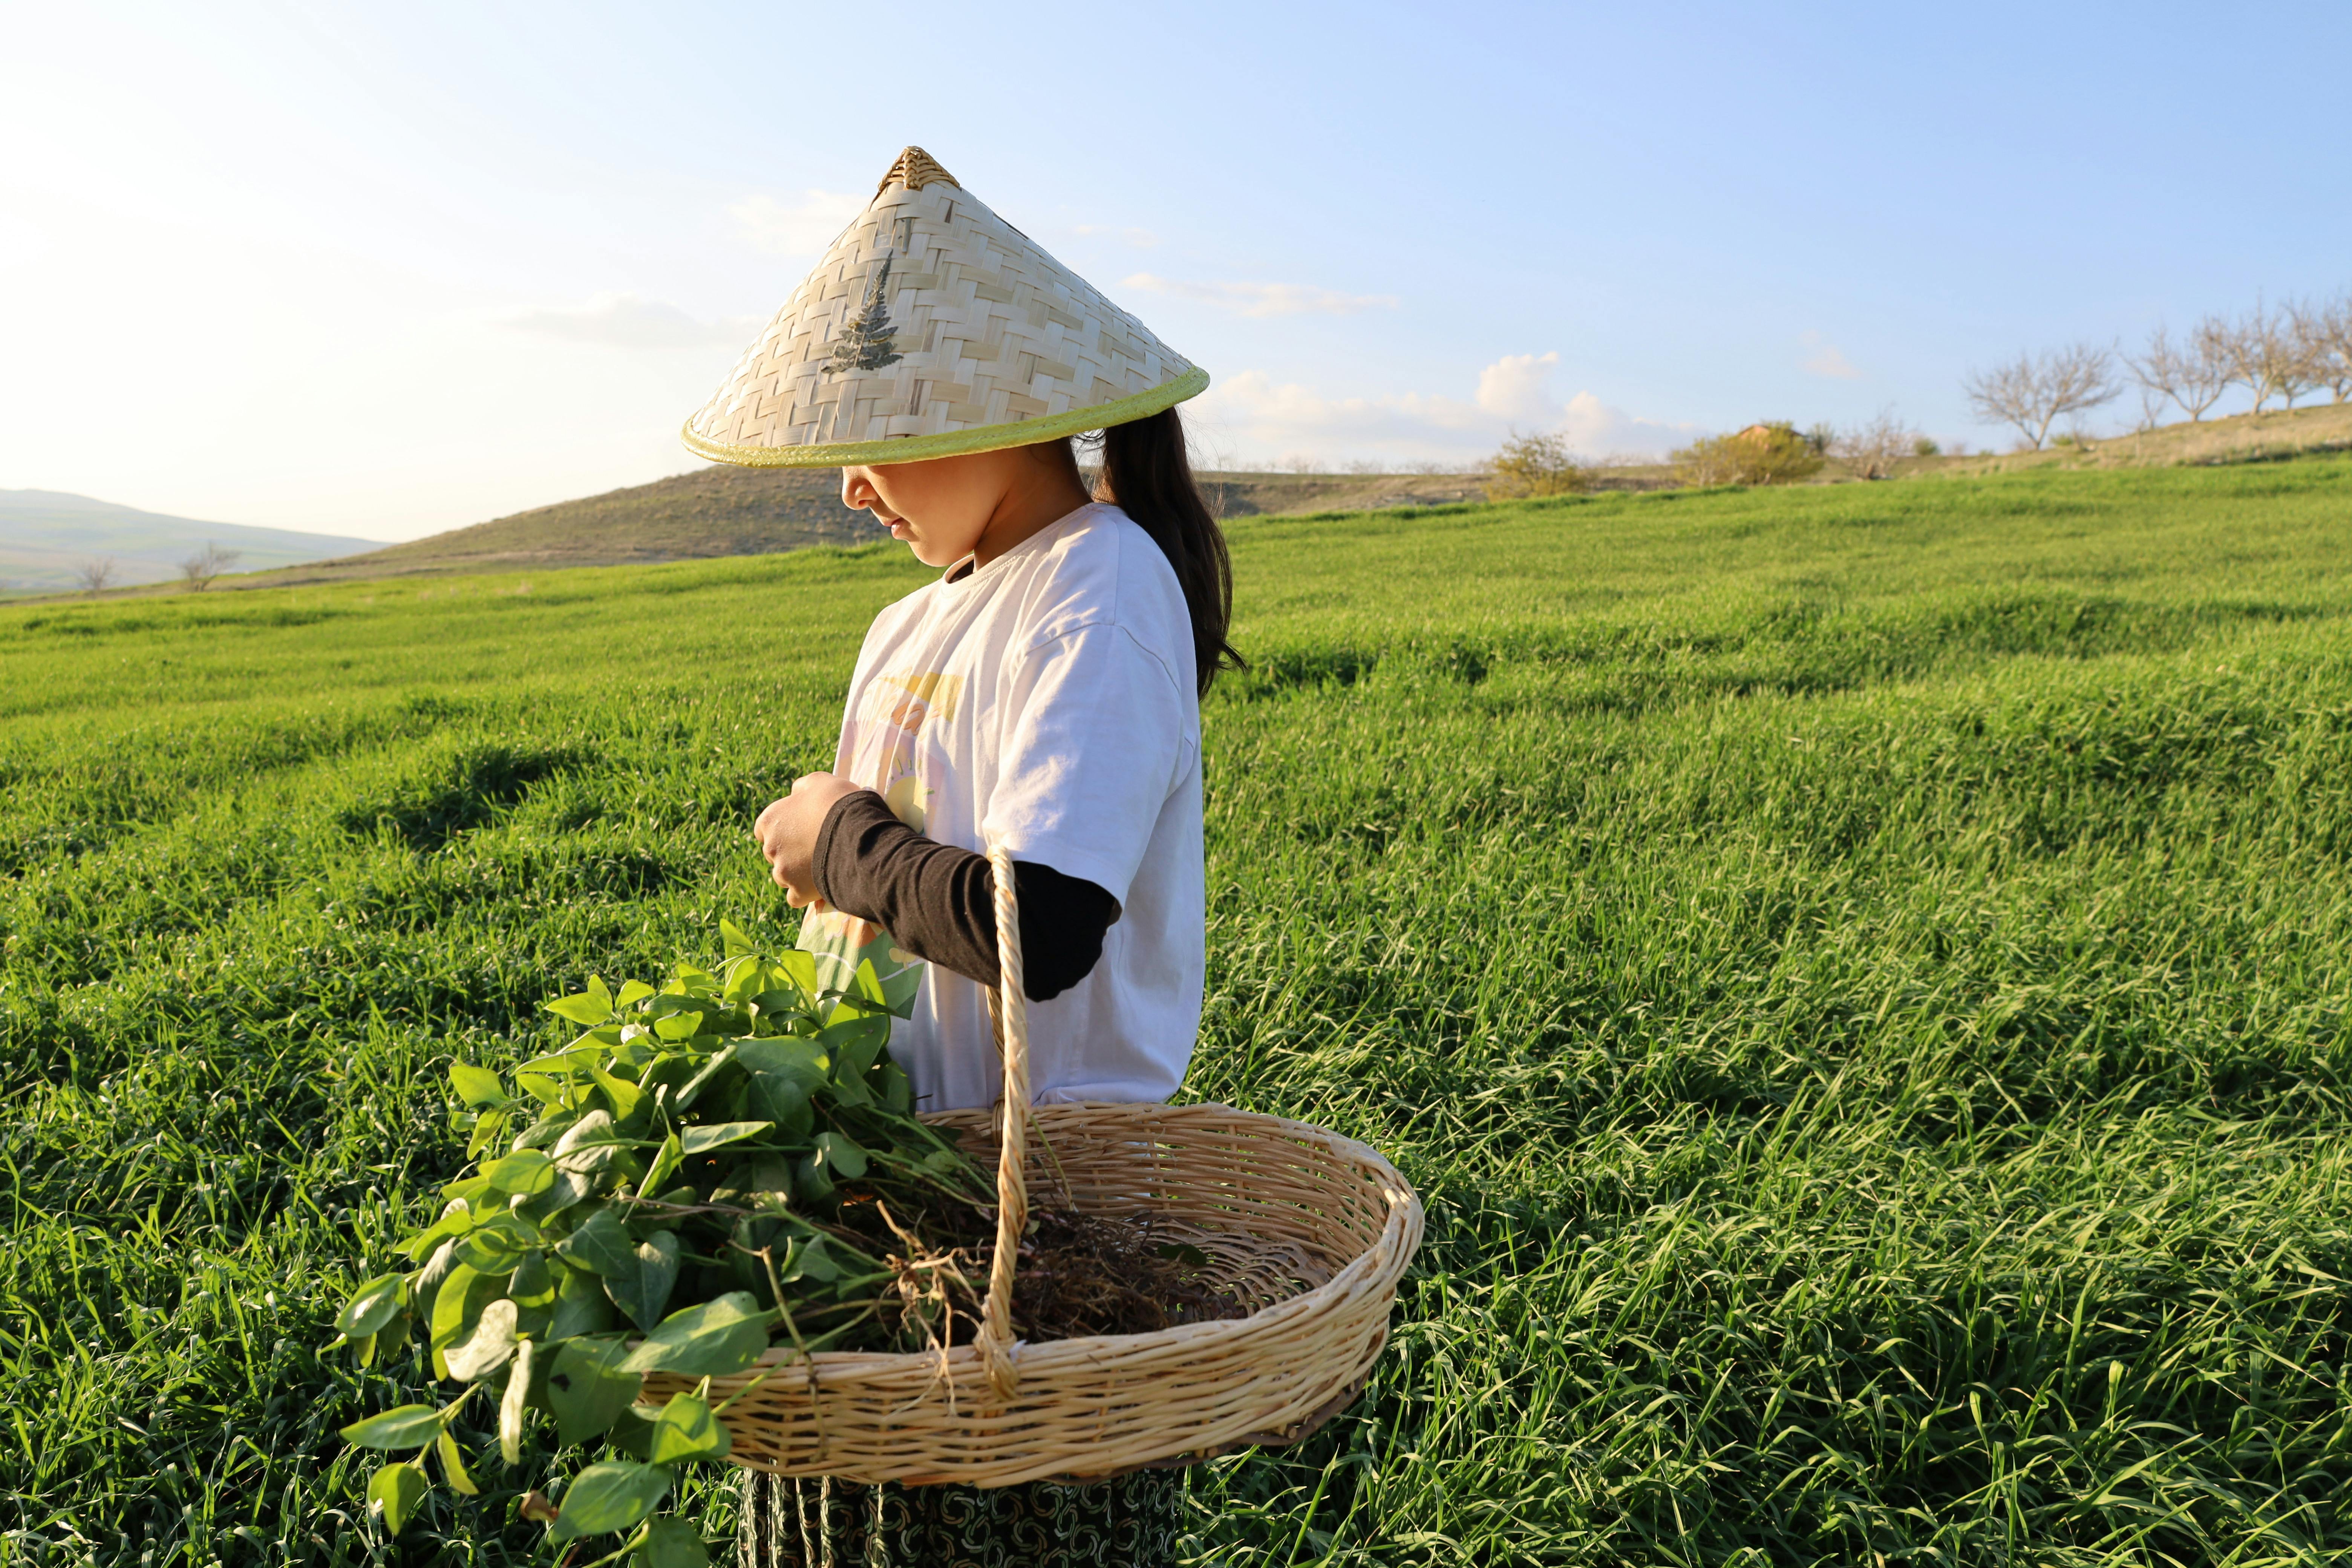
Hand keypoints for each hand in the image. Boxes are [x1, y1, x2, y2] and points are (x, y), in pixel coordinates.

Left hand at [753, 772, 866, 906]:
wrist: (856, 833)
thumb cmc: (837, 802)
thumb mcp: (819, 781)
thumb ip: (802, 788)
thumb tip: (795, 793)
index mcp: (769, 820)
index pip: (764, 829)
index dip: (783, 830)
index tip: (800, 831)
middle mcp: (770, 846)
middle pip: (775, 853)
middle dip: (790, 852)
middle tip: (816, 847)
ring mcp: (782, 871)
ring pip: (783, 876)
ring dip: (797, 873)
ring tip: (822, 866)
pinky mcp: (798, 891)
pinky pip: (796, 897)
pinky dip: (806, 894)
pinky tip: (821, 885)